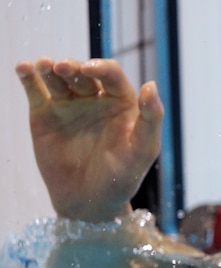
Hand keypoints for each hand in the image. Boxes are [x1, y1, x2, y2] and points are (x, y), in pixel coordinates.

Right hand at [16, 58, 163, 221]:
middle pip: (82, 73)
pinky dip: (29, 78)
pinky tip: (23, 68)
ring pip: (58, 78)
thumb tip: (150, 84)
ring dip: (50, 68)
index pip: (111, 75)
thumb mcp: (144, 149)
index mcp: (121, 101)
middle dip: (72, 67)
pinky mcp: (44, 115)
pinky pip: (36, 91)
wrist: (90, 201)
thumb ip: (151, 118)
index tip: (90, 69)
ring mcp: (68, 105)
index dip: (101, 68)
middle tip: (62, 67)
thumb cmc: (123, 176)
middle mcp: (94, 98)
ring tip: (44, 65)